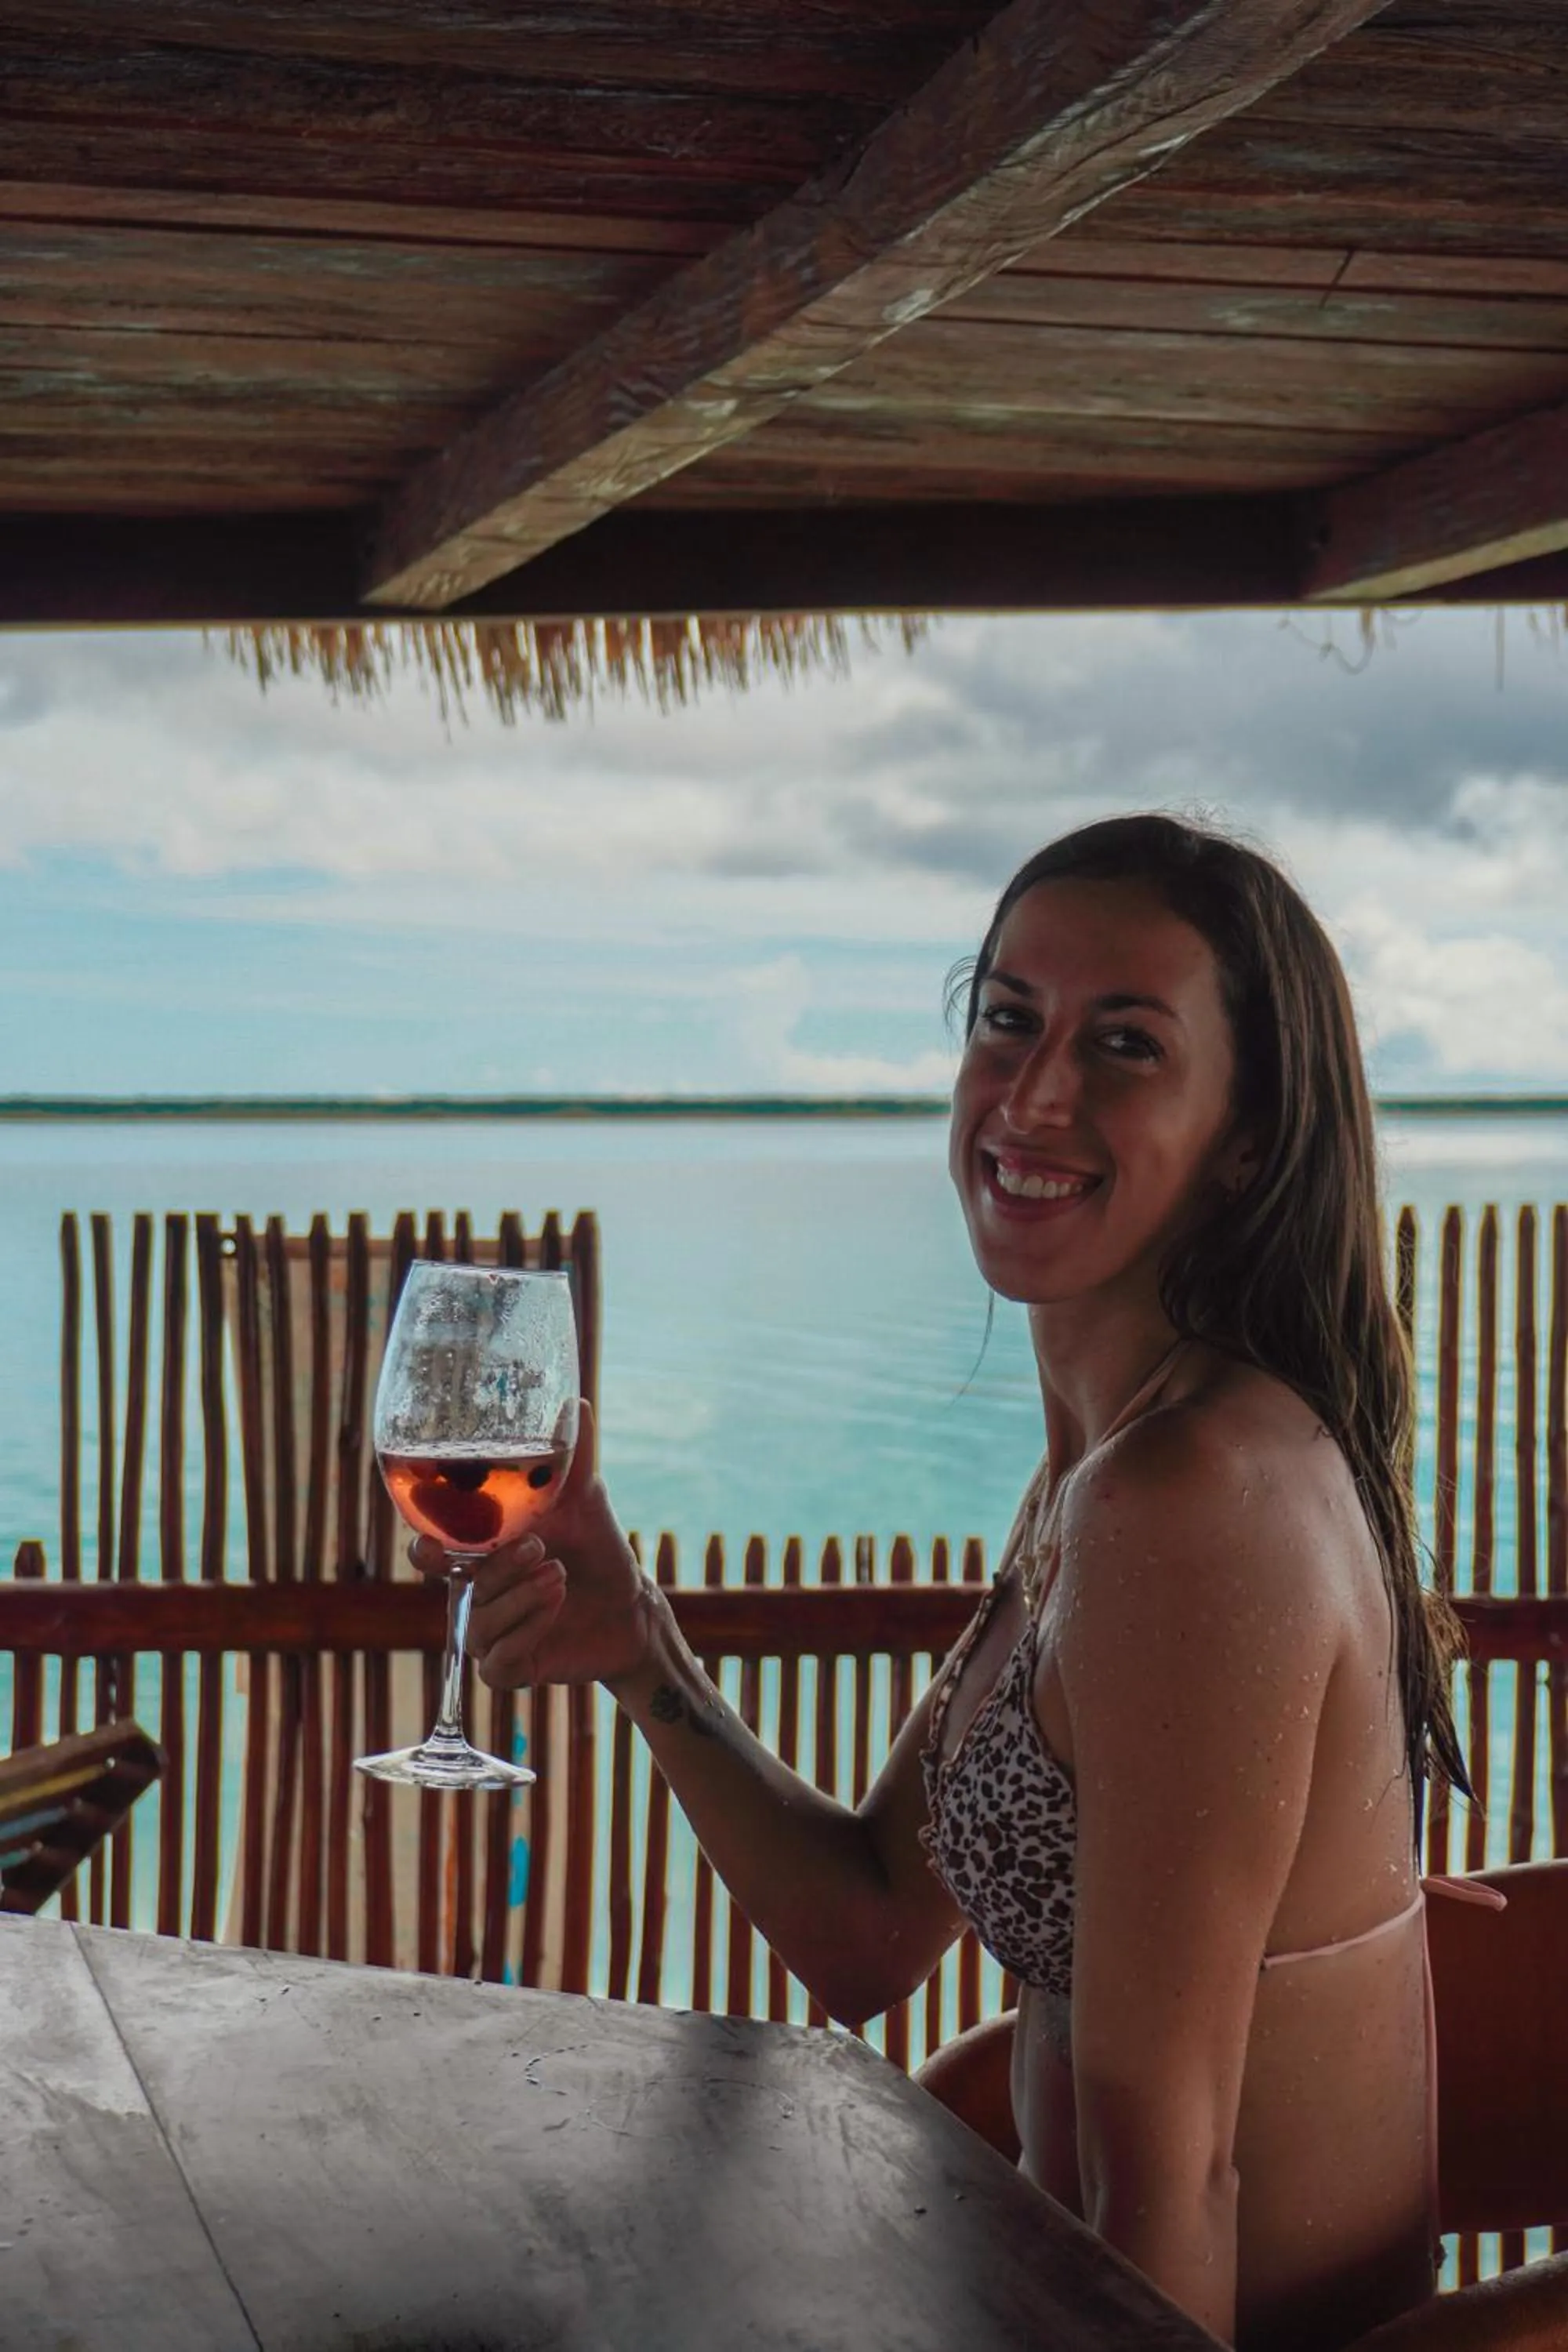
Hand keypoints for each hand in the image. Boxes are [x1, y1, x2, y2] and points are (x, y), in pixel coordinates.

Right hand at [407, 1401, 653, 1690]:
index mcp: (479, 1551)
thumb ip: (570, 1457)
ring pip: (478, 1623)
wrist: (631, 1606)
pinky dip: (527, 1630)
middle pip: (455, 1586)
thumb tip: (572, 1402)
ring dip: (520, 1598)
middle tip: (534, 1548)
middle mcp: (476, 1591)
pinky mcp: (509, 1668)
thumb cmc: (595, 1547)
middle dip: (491, 1571)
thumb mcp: (584, 1500)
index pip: (430, 1550)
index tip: (433, 1544)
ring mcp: (489, 1632)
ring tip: (559, 1574)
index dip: (423, 1548)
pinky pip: (497, 1661)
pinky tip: (556, 1606)